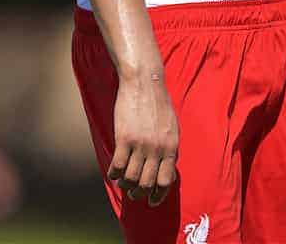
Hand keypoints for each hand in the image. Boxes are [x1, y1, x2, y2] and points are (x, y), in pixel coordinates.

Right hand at [108, 74, 178, 206]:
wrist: (144, 83)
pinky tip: (113, 172)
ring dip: (125, 184)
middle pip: (146, 184)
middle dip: (139, 193)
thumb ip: (170, 149)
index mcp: (171, 147)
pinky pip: (117, 166)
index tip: (152, 201)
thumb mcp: (172, 128)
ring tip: (123, 182)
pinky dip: (114, 173)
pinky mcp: (123, 138)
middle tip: (134, 193)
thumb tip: (168, 170)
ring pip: (130, 178)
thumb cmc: (159, 105)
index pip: (166, 181)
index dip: (158, 195)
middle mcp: (157, 149)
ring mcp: (140, 144)